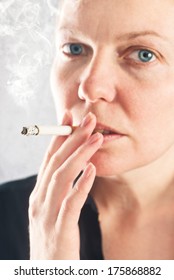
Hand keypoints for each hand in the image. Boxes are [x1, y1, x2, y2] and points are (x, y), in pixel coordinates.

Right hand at [28, 112, 102, 258]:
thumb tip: (76, 169)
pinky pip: (71, 203)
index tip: (69, 117)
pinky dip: (81, 184)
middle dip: (72, 138)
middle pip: (56, 163)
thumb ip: (59, 191)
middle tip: (88, 119)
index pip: (48, 160)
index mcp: (38, 195)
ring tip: (96, 138)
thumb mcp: (50, 212)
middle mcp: (39, 201)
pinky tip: (92, 170)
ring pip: (62, 177)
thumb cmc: (52, 240)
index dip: (58, 137)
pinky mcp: (59, 230)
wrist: (45, 275)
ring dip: (80, 155)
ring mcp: (47, 215)